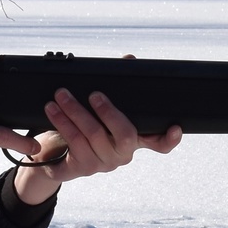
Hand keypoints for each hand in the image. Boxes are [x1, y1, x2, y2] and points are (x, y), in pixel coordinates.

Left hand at [10, 90, 180, 206]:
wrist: (56, 154)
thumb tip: (129, 59)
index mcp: (134, 138)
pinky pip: (73, 145)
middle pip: (123, 135)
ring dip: (74, 113)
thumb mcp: (102, 107)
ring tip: (60, 96)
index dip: (169, 138)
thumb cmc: (86, 125)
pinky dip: (61, 124)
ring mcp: (102, 163)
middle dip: (107, 112)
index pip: (159, 144)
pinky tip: (52, 112)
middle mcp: (122, 154)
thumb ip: (119, 86)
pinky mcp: (81, 168)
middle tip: (93, 94)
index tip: (175, 128)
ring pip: (92, 137)